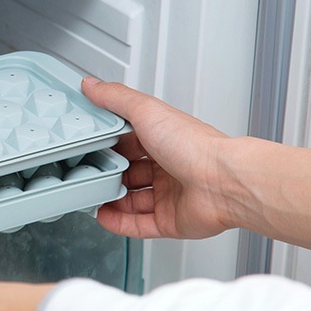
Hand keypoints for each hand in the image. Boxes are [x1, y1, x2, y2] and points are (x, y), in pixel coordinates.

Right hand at [81, 78, 233, 240]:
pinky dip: (119, 223)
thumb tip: (92, 85)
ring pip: (132, 199)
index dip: (108, 143)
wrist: (224, 183)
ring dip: (110, 199)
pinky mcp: (170, 220)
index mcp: (163, 138)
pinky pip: (139, 224)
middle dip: (108, 173)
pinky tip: (104, 217)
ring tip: (91, 196)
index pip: (128, 140)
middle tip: (87, 172)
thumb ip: (115, 98)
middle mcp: (168, 166)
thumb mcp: (146, 110)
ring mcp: (169, 194)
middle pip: (129, 171)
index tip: (88, 145)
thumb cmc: (194, 145)